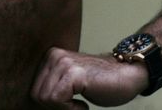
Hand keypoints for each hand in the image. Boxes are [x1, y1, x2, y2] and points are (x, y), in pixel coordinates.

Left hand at [31, 47, 147, 108]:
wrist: (128, 75)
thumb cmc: (101, 83)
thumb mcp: (68, 83)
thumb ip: (51, 86)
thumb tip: (33, 102)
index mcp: (49, 57)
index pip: (34, 90)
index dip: (51, 104)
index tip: (69, 102)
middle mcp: (53, 56)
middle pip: (37, 96)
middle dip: (56, 107)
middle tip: (75, 104)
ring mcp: (62, 63)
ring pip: (46, 99)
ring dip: (64, 108)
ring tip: (80, 102)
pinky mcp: (73, 73)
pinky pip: (57, 100)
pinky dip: (71, 109)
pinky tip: (84, 104)